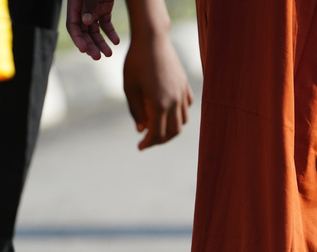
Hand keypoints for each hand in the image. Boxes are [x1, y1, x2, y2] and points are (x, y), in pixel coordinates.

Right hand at [66, 0, 120, 58]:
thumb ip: (88, 6)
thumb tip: (86, 21)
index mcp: (74, 6)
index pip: (73, 26)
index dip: (77, 39)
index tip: (83, 50)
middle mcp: (82, 11)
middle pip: (84, 33)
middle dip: (90, 46)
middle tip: (97, 57)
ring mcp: (93, 11)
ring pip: (95, 32)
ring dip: (101, 43)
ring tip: (109, 54)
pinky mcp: (104, 10)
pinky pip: (106, 25)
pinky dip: (111, 34)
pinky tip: (116, 42)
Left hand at [124, 26, 193, 148]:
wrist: (152, 39)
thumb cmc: (136, 62)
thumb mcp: (129, 88)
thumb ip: (136, 111)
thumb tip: (141, 129)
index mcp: (159, 104)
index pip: (157, 134)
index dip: (148, 143)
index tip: (140, 147)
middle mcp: (174, 102)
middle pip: (173, 132)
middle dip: (160, 140)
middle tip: (149, 141)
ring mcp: (182, 93)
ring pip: (183, 121)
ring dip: (172, 129)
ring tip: (160, 127)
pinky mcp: (185, 85)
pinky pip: (187, 106)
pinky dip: (180, 114)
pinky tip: (169, 111)